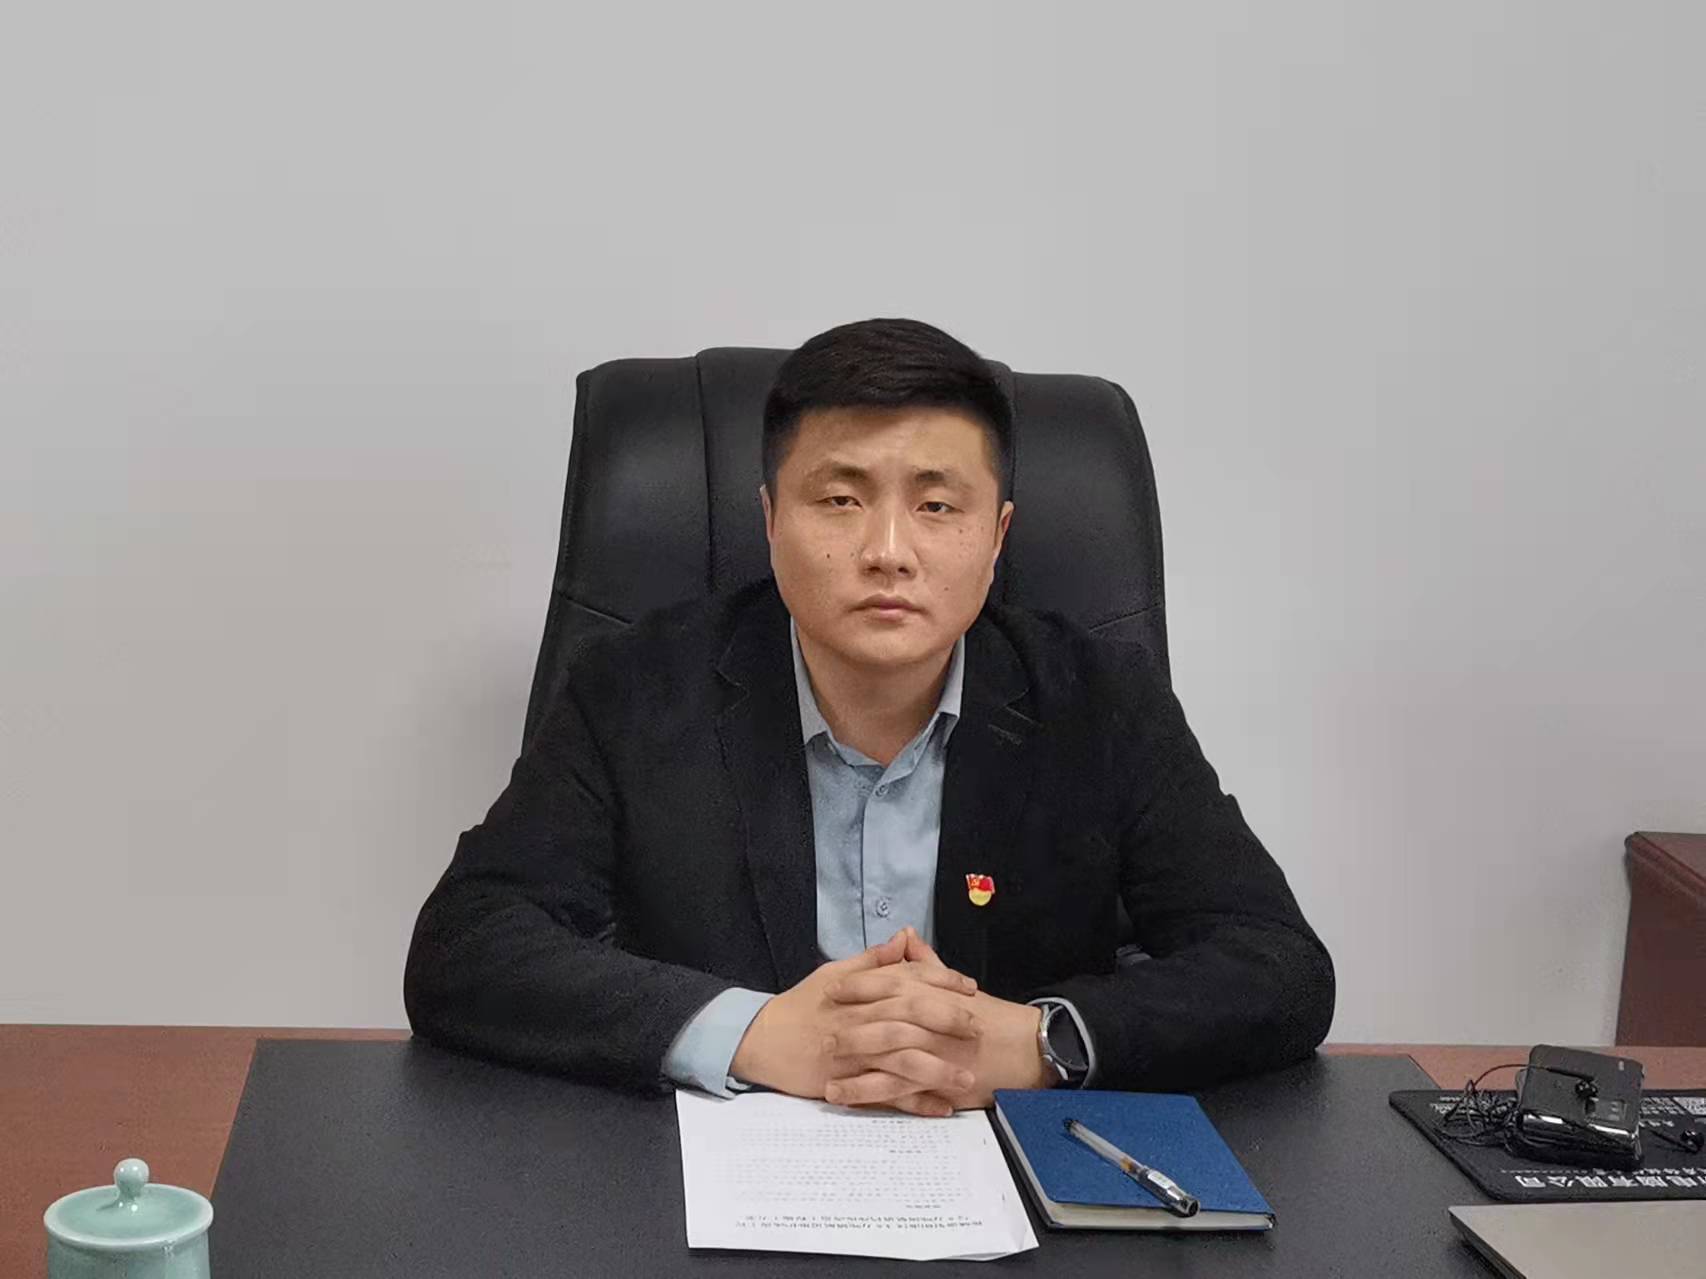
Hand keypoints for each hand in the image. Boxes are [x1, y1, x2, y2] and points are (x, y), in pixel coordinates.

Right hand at [730, 929, 980, 1105]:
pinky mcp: (845, 1084)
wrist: (762, 1040)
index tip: (970, 988)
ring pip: (900, 1059)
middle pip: (909, 1017)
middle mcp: (858, 1019)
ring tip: (968, 1078)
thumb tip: (904, 937)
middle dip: (946, 1022)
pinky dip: (913, 1103)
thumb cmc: (801, 1005)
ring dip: (937, 1069)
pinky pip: (885, 1095)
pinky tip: (940, 1107)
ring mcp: (852, 1054)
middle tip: (977, 1029)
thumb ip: (873, 960)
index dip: (941, 982)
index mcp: (859, 991)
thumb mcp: (834, 973)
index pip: (907, 980)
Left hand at [825, 931, 1053, 1112]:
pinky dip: (867, 1093)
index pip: (887, 981)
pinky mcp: (933, 1081)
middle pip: (879, 1017)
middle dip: (846, 1025)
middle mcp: (926, 1019)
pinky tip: (842, 1097)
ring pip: (882, 1055)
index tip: (831, 989)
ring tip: (822, 1072)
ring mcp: (929, 1051)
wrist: (1023, 1047)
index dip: (857, 985)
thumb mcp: (953, 985)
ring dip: (850, 1063)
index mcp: (929, 992)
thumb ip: (925, 962)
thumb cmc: (987, 1015)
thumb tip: (905, 936)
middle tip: (818, 1031)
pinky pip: (894, 1089)